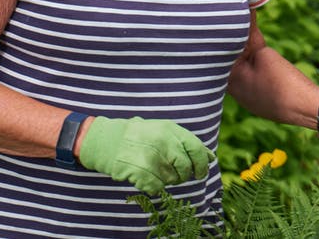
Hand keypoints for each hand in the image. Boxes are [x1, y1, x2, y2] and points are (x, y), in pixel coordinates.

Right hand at [78, 116, 213, 193]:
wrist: (108, 141)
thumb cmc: (140, 136)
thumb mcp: (165, 131)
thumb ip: (187, 143)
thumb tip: (211, 158)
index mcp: (171, 130)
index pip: (196, 148)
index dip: (202, 163)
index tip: (201, 172)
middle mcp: (164, 143)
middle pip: (186, 167)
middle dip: (185, 175)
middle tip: (179, 176)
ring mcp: (152, 158)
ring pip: (172, 179)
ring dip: (168, 180)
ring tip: (156, 171)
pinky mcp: (141, 173)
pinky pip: (157, 187)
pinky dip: (154, 186)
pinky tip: (146, 176)